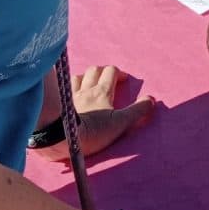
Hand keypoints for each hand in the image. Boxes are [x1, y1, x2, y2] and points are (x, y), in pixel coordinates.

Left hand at [35, 65, 154, 161]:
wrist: (62, 139)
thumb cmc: (94, 131)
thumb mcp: (120, 124)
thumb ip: (137, 111)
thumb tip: (151, 99)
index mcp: (103, 92)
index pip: (111, 71)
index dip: (118, 73)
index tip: (123, 80)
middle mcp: (86, 90)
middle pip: (94, 70)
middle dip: (101, 72)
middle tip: (106, 80)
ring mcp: (70, 96)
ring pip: (77, 77)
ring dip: (84, 78)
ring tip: (87, 84)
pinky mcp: (56, 105)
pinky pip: (60, 88)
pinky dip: (65, 87)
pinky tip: (66, 92)